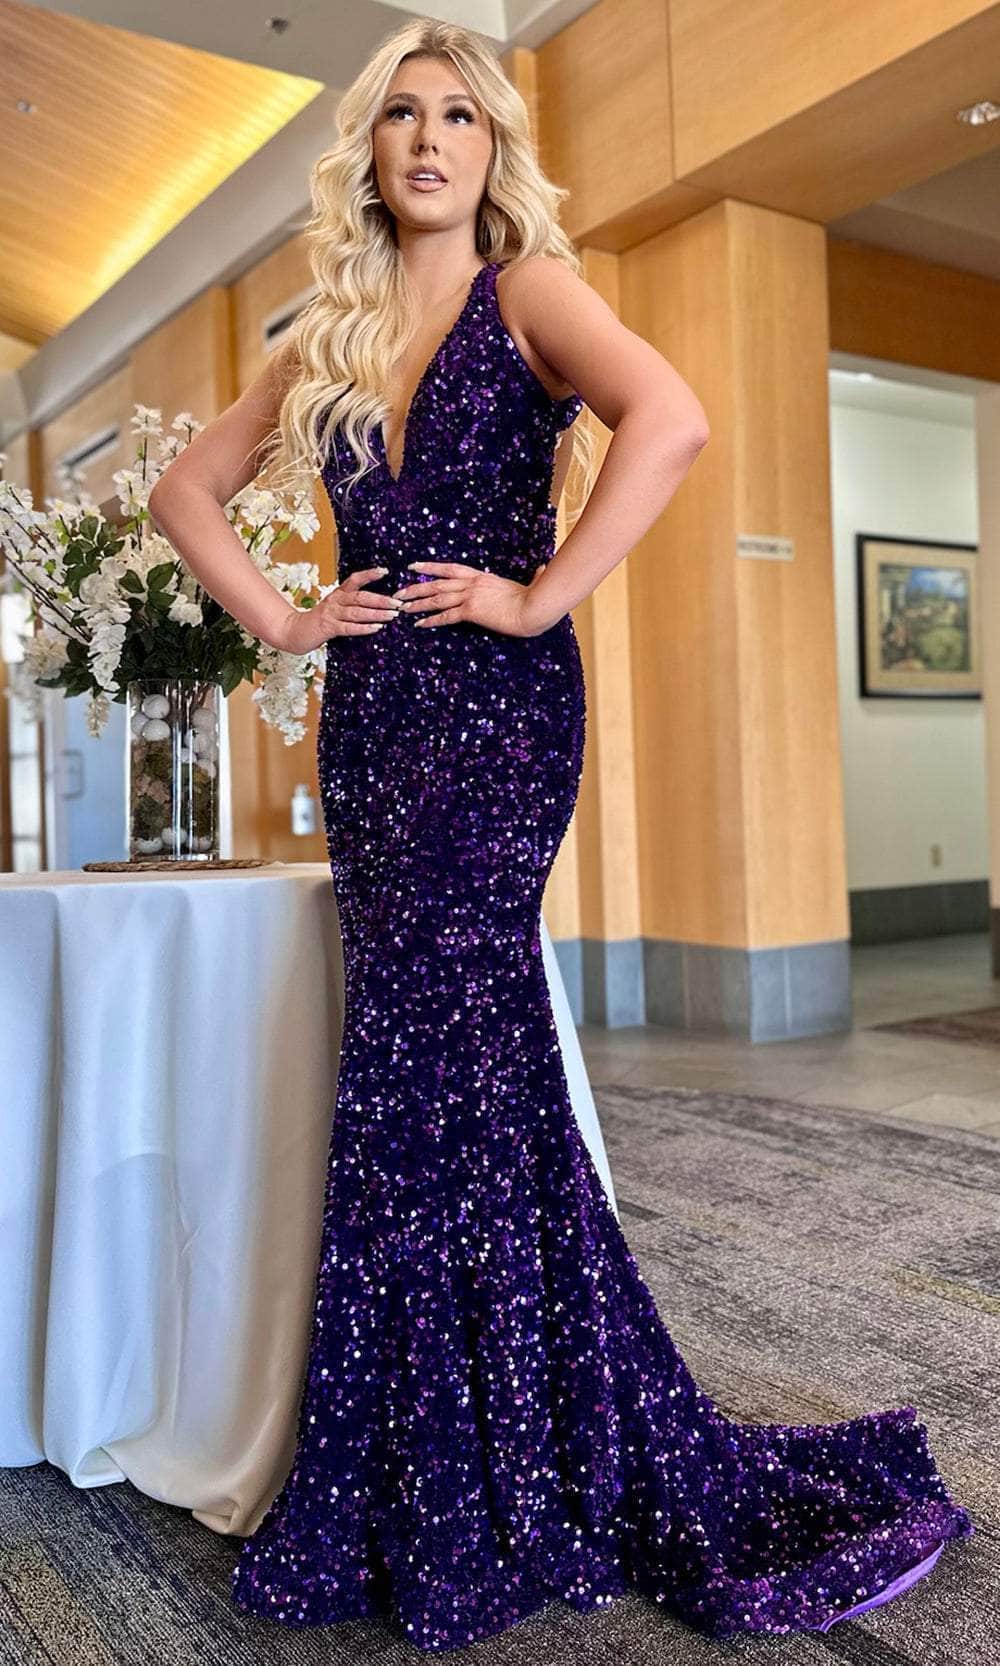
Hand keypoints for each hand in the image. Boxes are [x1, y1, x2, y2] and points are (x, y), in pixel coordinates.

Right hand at [277, 566, 401, 653]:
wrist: (294, 631)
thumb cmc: (319, 621)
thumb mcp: (335, 608)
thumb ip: (352, 605)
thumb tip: (379, 606)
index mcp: (338, 593)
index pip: (354, 579)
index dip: (369, 574)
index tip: (385, 571)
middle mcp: (335, 600)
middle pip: (360, 597)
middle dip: (381, 599)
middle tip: (397, 602)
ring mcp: (331, 614)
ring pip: (357, 612)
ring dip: (376, 614)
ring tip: (392, 615)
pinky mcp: (328, 628)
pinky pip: (348, 628)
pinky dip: (363, 628)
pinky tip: (376, 628)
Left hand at [392, 561, 556, 637]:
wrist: (535, 606)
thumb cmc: (537, 598)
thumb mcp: (532, 585)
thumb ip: (534, 576)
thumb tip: (543, 569)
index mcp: (482, 576)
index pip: (449, 568)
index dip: (430, 567)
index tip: (413, 566)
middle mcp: (472, 583)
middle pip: (437, 583)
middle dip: (415, 587)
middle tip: (399, 592)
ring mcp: (470, 596)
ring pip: (436, 598)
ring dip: (416, 603)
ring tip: (401, 608)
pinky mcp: (471, 611)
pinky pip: (446, 616)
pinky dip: (430, 620)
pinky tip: (418, 624)